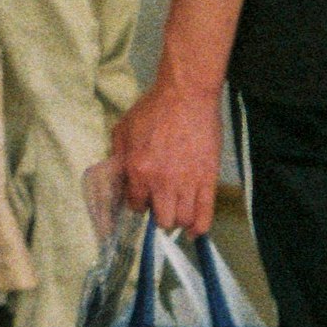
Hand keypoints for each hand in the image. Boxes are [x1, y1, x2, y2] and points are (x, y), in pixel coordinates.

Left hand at [100, 79, 222, 236]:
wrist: (186, 95)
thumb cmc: (153, 108)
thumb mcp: (123, 129)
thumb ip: (118, 155)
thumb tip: (118, 176)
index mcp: (138, 170)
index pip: (136, 206)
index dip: (139, 203)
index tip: (144, 198)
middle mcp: (161, 182)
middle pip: (161, 220)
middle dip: (159, 216)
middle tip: (162, 204)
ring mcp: (187, 182)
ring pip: (182, 219)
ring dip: (179, 220)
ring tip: (178, 211)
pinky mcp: (208, 178)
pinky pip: (205, 213)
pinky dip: (200, 226)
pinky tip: (195, 231)